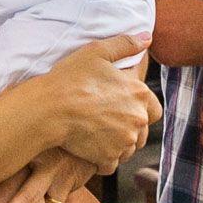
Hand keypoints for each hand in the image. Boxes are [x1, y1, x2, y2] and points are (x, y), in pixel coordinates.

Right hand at [39, 35, 159, 170]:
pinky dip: (102, 159)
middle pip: (141, 130)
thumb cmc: (70, 78)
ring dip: (117, 144)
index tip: (122, 107)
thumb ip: (126, 44)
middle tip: (105, 121)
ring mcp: (124, 141)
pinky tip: (88, 147)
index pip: (154, 108)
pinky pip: (111, 163)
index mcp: (140, 93)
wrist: (48, 109)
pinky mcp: (108, 158)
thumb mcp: (97, 51)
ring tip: (96, 133)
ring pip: (127, 147)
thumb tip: (147, 38)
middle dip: (128, 127)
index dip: (140, 108)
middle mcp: (137, 119)